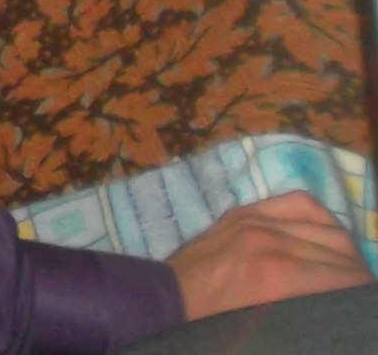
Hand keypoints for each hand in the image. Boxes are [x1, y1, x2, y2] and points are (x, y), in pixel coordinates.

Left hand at [170, 191, 372, 319]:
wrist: (168, 298)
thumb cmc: (218, 322)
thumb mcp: (271, 324)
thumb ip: (309, 307)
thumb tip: (343, 298)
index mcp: (279, 276)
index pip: (347, 278)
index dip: (362, 292)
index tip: (363, 304)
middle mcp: (272, 240)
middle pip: (342, 249)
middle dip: (358, 272)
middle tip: (358, 290)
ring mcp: (258, 220)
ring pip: (327, 226)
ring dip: (346, 249)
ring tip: (349, 269)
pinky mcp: (246, 211)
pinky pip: (299, 202)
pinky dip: (322, 217)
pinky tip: (328, 235)